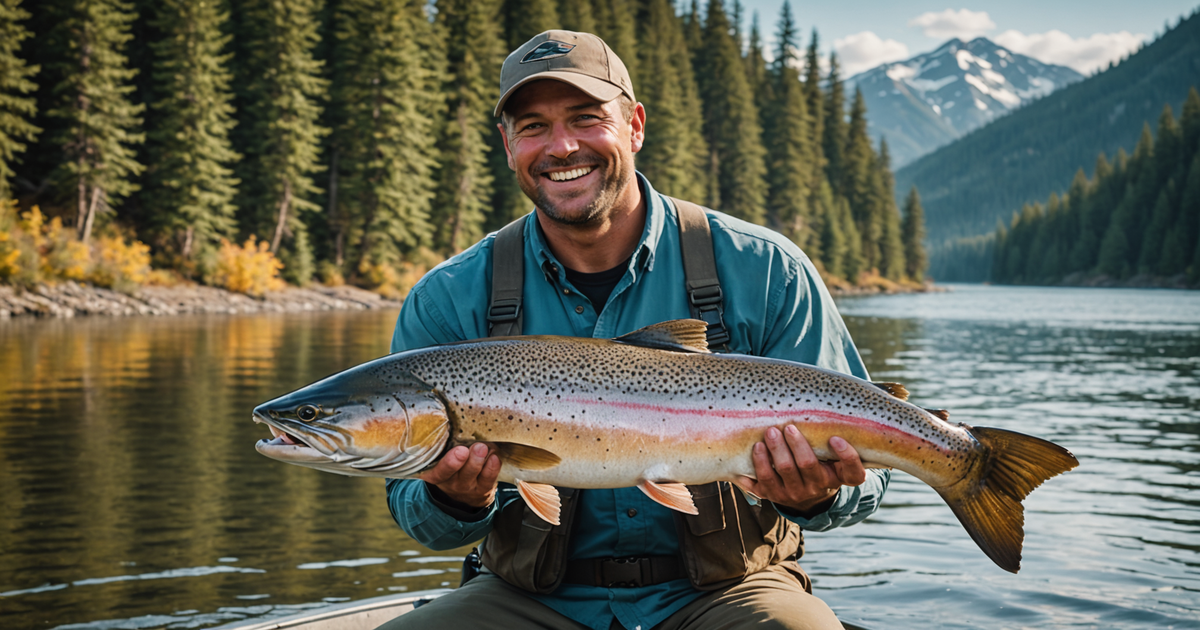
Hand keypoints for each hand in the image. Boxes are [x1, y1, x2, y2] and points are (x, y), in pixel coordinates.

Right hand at [419, 443, 500, 509]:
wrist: (467, 491)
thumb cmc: (454, 466)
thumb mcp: (443, 457)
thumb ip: (446, 443)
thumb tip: (457, 420)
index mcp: (434, 473)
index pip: (436, 469)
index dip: (447, 462)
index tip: (459, 450)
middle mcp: (449, 482)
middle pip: (452, 472)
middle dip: (462, 459)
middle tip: (471, 447)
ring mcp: (466, 487)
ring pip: (471, 474)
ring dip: (477, 460)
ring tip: (483, 447)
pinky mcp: (482, 490)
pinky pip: (487, 479)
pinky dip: (492, 467)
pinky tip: (494, 457)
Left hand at [736, 426, 866, 515]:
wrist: (804, 498)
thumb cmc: (821, 468)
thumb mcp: (834, 461)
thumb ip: (835, 445)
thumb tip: (829, 411)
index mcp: (836, 478)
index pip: (852, 473)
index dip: (847, 456)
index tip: (835, 438)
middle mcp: (817, 488)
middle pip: (807, 464)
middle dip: (796, 444)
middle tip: (788, 427)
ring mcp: (793, 494)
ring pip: (782, 471)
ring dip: (774, 450)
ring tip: (770, 433)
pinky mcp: (773, 496)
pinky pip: (762, 482)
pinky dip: (757, 464)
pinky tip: (756, 449)